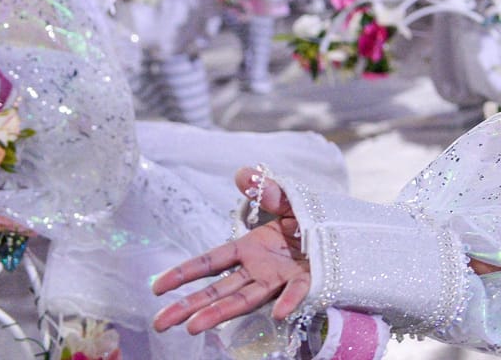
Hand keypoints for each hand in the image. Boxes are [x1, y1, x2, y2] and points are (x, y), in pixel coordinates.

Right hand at [153, 168, 309, 334]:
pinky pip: (296, 292)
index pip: (210, 262)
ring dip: (221, 312)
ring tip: (193, 327)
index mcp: (249, 248)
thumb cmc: (310, 218)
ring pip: (245, 298)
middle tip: (161, 323)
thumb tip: (243, 173)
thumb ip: (267, 191)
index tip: (157, 287)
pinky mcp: (306, 281)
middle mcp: (258, 268)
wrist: (344, 231)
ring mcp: (279, 278)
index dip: (183, 273)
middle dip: (189, 305)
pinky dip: (288, 301)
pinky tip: (278, 312)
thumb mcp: (288, 199)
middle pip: (218, 289)